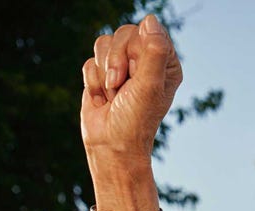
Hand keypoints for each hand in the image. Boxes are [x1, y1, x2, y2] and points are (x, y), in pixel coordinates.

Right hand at [81, 14, 182, 162]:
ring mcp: (123, 67)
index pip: (148, 31)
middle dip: (117, 62)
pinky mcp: (102, 74)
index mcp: (165, 63)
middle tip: (122, 87)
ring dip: (104, 73)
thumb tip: (151, 20)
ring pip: (104, 43)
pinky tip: (103, 100)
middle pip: (124, 33)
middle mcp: (146, 62)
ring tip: (114, 96)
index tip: (138, 76)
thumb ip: (153, 51)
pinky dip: (93, 82)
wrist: (111, 145)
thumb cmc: (135, 121)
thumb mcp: (149, 86)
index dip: (136, 52)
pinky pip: (89, 60)